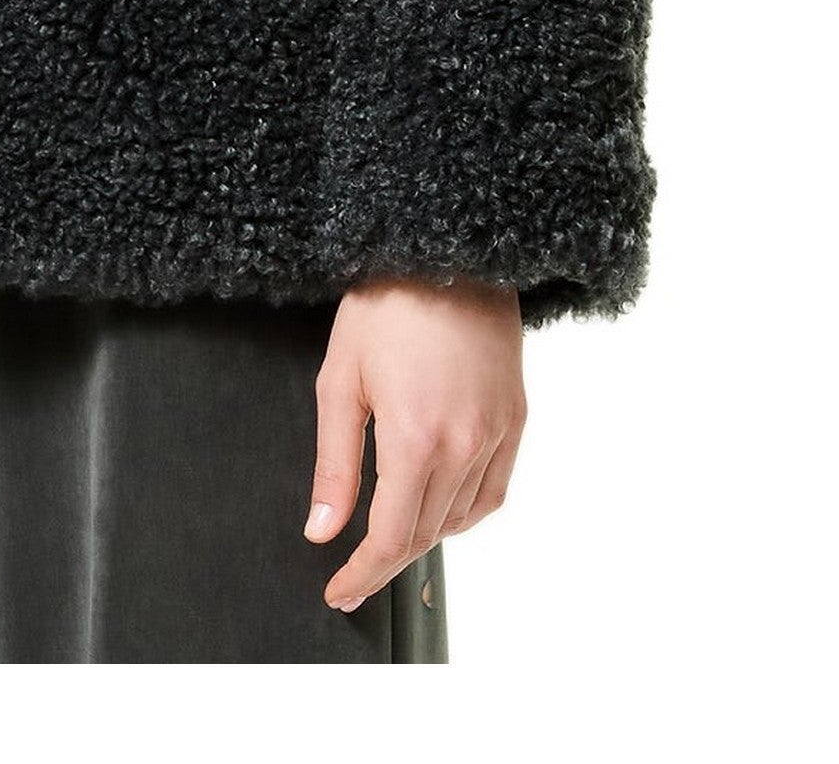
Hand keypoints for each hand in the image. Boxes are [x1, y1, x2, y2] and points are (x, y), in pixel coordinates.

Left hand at [304, 275, 525, 611]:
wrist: (447, 249)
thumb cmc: (386, 303)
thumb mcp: (339, 379)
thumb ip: (333, 463)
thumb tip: (323, 529)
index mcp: (415, 437)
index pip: (393, 537)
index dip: (363, 573)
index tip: (339, 591)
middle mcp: (464, 444)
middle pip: (427, 533)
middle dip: (386, 560)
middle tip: (352, 572)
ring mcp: (496, 433)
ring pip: (461, 518)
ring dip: (424, 536)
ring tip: (388, 536)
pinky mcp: (515, 418)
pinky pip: (493, 491)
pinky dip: (465, 512)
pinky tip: (439, 506)